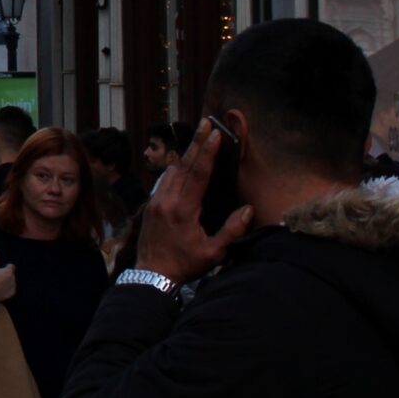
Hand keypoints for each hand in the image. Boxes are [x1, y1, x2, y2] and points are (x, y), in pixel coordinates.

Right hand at [0, 249, 16, 304]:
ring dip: (8, 281)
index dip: (6, 267)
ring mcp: (13, 286)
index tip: (1, 271)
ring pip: (12, 281)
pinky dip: (8, 289)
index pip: (11, 266)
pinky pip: (11, 289)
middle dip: (7, 275)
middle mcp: (12, 279)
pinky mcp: (12, 293)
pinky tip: (1, 289)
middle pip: (11, 274)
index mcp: (8, 271)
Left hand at [137, 122, 253, 284]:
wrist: (151, 275)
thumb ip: (232, 230)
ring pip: (172, 170)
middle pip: (184, 164)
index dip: (208, 152)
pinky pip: (164, 180)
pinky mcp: (150, 205)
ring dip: (186, 154)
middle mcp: (166, 200)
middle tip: (206, 122)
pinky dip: (175, 168)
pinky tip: (182, 163)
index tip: (216, 134)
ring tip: (199, 138)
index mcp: (183, 209)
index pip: (198, 173)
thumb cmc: (184, 265)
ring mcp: (155, 201)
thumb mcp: (214, 252)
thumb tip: (248, 209)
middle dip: (197, 142)